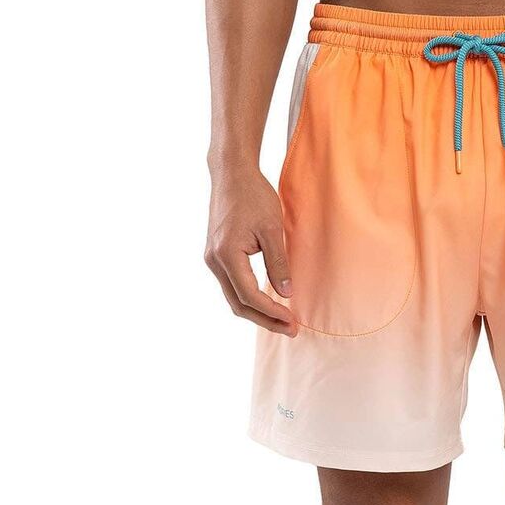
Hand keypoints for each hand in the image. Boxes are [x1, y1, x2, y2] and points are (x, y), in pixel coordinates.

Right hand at [205, 162, 297, 335]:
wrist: (231, 173)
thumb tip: (285, 293)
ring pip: (233, 298)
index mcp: (226, 254)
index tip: (293, 321)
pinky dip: (249, 300)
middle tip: (291, 330)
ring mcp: (212, 259)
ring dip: (258, 313)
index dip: (272, 312)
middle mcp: (214, 260)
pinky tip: (269, 304)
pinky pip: (232, 286)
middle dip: (265, 321)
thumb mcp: (272, 229)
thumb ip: (278, 263)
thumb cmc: (253, 195)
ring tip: (283, 321)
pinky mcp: (216, 256)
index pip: (249, 296)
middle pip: (238, 305)